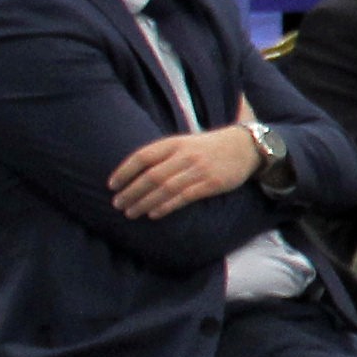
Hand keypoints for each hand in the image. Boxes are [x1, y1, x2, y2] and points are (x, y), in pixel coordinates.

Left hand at [109, 124, 262, 216]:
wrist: (245, 146)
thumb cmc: (209, 147)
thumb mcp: (185, 143)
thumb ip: (163, 155)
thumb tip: (135, 174)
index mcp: (174, 143)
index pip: (143, 156)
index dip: (125, 171)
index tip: (112, 185)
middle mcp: (185, 155)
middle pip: (151, 175)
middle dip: (131, 192)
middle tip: (117, 204)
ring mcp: (198, 169)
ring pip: (165, 188)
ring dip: (145, 202)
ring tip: (131, 213)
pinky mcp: (211, 183)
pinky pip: (184, 197)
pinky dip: (167, 206)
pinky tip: (154, 214)